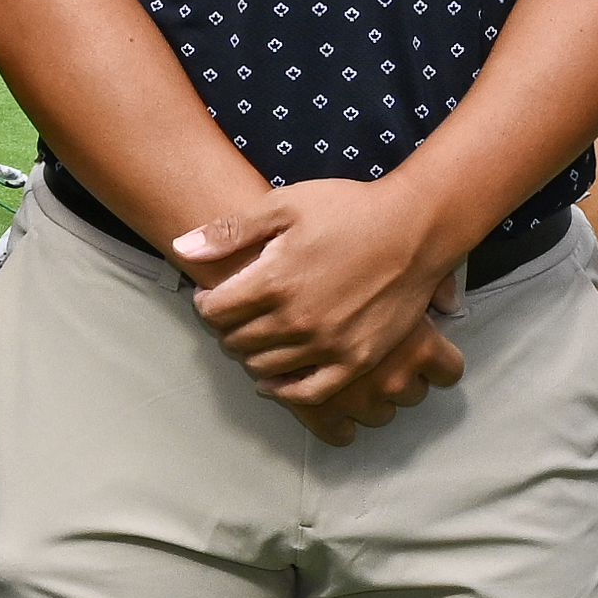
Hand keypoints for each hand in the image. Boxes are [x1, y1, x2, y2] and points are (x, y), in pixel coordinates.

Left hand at [172, 179, 469, 444]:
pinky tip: (274, 380)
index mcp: (274, 280)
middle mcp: (297, 319)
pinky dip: (284, 391)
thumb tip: (182, 248)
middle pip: (237, 341)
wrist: (415, 228)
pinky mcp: (356, 360)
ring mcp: (328, 344)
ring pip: (265, 367)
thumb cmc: (349, 209)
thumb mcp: (285, 204)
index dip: (206, 304)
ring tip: (253, 337)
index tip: (211, 297)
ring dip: (250, 355)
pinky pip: (308, 393)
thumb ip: (230, 230)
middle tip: (232, 317)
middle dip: (226, 328)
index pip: (215, 311)